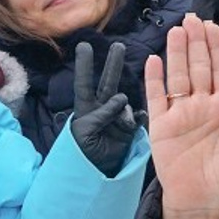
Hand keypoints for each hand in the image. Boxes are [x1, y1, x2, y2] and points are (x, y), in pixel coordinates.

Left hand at [70, 41, 139, 176]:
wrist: (95, 173)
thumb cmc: (81, 155)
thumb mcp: (86, 134)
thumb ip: (101, 115)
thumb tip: (121, 99)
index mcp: (85, 110)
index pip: (84, 84)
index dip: (84, 65)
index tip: (84, 46)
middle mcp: (102, 110)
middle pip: (108, 83)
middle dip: (113, 64)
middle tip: (119, 45)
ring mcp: (116, 118)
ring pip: (124, 99)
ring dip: (127, 97)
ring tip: (124, 116)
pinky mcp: (128, 129)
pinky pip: (136, 118)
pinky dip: (137, 118)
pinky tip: (133, 122)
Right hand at [147, 15, 218, 218]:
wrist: (204, 205)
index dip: (216, 48)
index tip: (213, 26)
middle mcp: (202, 108)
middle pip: (197, 68)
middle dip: (195, 42)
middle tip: (191, 18)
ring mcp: (180, 116)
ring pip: (177, 77)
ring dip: (176, 54)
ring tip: (175, 31)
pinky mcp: (161, 128)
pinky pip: (156, 99)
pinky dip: (154, 80)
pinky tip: (154, 60)